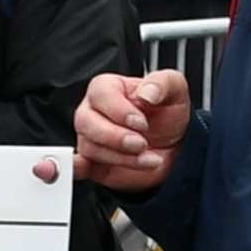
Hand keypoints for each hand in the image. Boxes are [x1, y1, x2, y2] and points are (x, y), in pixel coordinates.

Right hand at [76, 67, 192, 190]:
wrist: (175, 147)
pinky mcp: (91, 163)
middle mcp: (94, 111)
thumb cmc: (168, 115)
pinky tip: (85, 167)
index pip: (100, 94)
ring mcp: (91, 138)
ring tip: (148, 158)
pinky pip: (75, 166)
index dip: (119, 110)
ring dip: (122, 157)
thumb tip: (147, 92)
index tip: (141, 122)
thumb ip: (163, 83)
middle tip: (142, 144)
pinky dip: (77, 167)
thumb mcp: (175, 91)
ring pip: (91, 147)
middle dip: (117, 137)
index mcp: (109, 88)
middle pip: (87, 122)